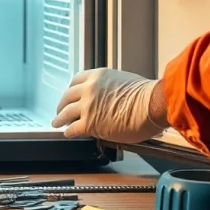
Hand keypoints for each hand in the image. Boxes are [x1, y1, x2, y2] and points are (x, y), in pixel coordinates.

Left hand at [52, 68, 168, 143]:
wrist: (152, 105)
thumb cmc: (146, 95)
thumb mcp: (124, 81)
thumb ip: (110, 87)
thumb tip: (110, 96)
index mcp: (98, 75)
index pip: (77, 80)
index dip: (71, 89)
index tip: (70, 94)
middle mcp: (89, 88)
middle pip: (67, 96)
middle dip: (62, 104)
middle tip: (60, 109)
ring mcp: (87, 106)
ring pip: (65, 112)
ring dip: (60, 118)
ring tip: (57, 122)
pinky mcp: (89, 123)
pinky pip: (73, 128)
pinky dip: (69, 131)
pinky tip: (68, 133)